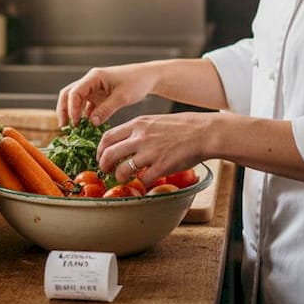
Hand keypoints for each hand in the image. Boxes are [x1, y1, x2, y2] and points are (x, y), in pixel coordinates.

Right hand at [56, 65, 152, 127]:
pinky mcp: (99, 96)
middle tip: (64, 127)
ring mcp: (93, 89)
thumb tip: (90, 123)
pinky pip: (86, 106)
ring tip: (72, 130)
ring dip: (72, 114)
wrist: (148, 77)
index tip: (75, 123)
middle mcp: (90, 81)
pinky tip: (85, 127)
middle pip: (69, 94)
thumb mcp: (122, 97)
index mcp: (94, 77)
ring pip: (75, 101)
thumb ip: (106, 109)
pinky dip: (84, 116)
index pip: (74, 92)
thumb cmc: (137, 82)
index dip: (72, 108)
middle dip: (64, 110)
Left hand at [95, 112, 211, 187]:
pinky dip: (142, 183)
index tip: (101, 157)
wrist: (203, 132)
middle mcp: (140, 137)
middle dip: (103, 166)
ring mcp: (150, 152)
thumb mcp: (154, 120)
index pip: (107, 137)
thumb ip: (138, 130)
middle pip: (108, 154)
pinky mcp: (162, 166)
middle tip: (106, 171)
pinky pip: (143, 179)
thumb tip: (124, 141)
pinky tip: (145, 180)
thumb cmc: (182, 127)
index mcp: (138, 124)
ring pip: (122, 169)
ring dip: (119, 177)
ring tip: (124, 178)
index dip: (100, 150)